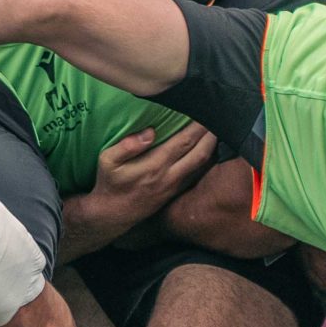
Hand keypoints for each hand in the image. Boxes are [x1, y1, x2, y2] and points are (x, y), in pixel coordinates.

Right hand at [88, 123, 216, 229]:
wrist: (113, 214)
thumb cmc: (110, 183)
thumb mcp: (107, 161)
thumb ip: (127, 145)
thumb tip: (150, 131)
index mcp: (154, 166)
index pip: (183, 142)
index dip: (197, 128)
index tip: (205, 112)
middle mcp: (169, 176)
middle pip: (199, 153)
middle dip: (211, 135)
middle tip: (218, 118)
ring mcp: (175, 186)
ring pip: (202, 165)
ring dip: (212, 147)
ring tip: (216, 130)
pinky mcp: (176, 192)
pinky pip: (197, 174)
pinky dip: (206, 160)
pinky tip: (208, 149)